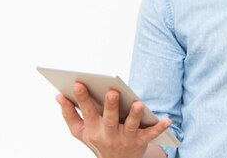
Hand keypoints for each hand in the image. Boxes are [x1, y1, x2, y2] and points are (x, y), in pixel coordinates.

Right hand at [56, 82, 170, 157]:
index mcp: (93, 128)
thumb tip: (59, 95)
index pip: (87, 112)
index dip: (81, 98)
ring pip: (130, 126)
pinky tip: (167, 120)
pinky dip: (159, 127)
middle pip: (109, 119)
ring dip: (135, 115)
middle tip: (111, 92)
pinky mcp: (140, 142)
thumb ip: (69, 114)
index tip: (78, 83)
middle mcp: (108, 134)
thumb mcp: (80, 132)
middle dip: (110, 106)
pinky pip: (151, 135)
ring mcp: (125, 139)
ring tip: (139, 104)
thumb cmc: (98, 140)